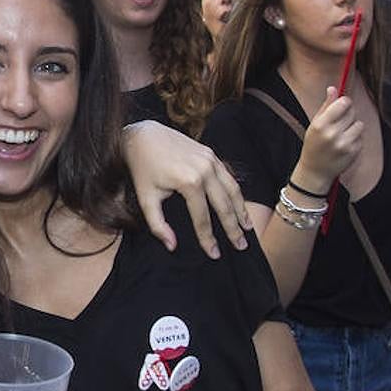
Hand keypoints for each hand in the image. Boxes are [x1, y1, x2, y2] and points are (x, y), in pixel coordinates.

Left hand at [122, 121, 251, 258]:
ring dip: (241, 210)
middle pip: (224, 206)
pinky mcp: (211, 154)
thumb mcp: (146, 199)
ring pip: (232, 190)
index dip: (208, 238)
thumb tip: (172, 246)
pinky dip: (236, 193)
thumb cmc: (142, 169)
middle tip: (241, 246)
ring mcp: (210, 160)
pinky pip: (228, 177)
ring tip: (247, 228)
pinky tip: (239, 205)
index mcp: (189, 182)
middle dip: (233, 228)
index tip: (214, 254)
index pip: (202, 217)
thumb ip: (158, 225)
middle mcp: (205, 170)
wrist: (143, 136)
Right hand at [295, 87, 362, 189]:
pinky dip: (355, 139)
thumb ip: (326, 106)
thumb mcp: (314, 124)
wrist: (315, 171)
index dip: (344, 103)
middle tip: (338, 125)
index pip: (344, 103)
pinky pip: (361, 137)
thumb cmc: (313, 145)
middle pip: (352, 112)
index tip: (341, 106)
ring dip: (353, 127)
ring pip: (359, 124)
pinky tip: (344, 145)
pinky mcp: (353, 152)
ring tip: (342, 135)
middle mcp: (332, 134)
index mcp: (321, 124)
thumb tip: (333, 88)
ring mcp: (344, 144)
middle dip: (347, 115)